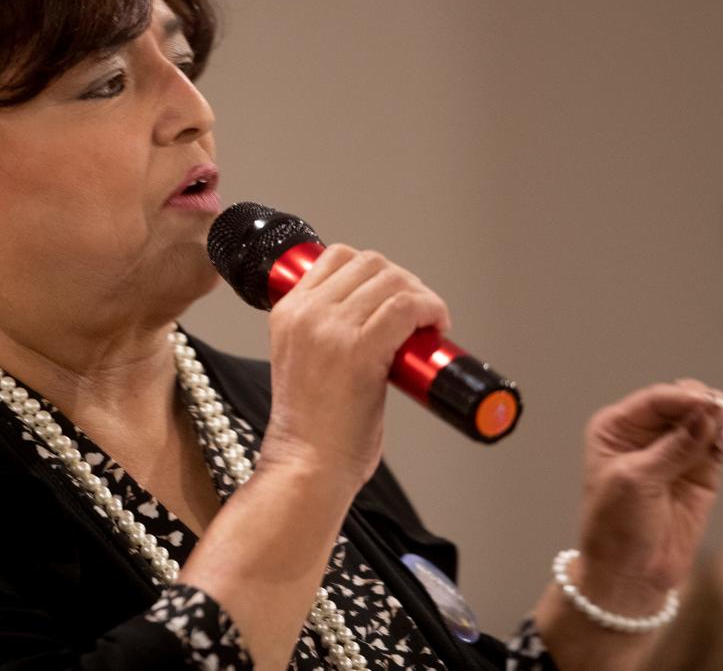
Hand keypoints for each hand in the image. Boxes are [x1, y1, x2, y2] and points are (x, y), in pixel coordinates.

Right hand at [259, 246, 450, 489]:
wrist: (306, 464)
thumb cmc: (311, 427)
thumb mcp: (301, 360)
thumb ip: (324, 331)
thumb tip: (373, 317)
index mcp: (286, 312)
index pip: (336, 257)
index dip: (375, 271)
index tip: (392, 294)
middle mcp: (306, 313)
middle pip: (369, 262)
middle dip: (402, 280)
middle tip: (417, 311)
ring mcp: (330, 328)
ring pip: (391, 280)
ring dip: (421, 295)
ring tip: (429, 322)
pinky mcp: (360, 348)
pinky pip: (406, 306)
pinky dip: (430, 309)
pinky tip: (436, 326)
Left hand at [575, 379, 722, 610]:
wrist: (630, 571)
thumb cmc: (616, 524)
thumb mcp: (637, 481)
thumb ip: (673, 448)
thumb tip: (707, 412)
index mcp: (616, 427)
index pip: (656, 400)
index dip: (685, 397)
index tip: (711, 403)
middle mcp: (644, 433)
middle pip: (685, 403)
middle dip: (709, 407)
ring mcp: (674, 450)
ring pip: (708, 420)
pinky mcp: (700, 470)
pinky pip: (721, 444)